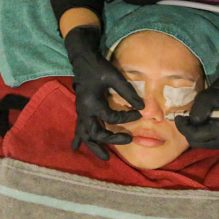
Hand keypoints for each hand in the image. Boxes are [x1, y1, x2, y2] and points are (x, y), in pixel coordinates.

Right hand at [64, 25, 142, 159]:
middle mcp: (84, 111)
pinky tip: (75, 147)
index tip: (139, 113)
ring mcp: (81, 112)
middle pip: (96, 133)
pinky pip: (78, 128)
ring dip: (94, 147)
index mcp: (92, 104)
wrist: (83, 60)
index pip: (111, 118)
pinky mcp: (81, 110)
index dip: (127, 117)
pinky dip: (78, 138)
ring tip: (105, 158)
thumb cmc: (99, 68)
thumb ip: (128, 93)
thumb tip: (143, 107)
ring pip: (85, 134)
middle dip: (110, 140)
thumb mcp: (115, 77)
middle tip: (128, 141)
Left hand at [174, 64, 218, 148]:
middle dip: (187, 130)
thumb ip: (198, 110)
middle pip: (195, 141)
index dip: (184, 127)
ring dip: (190, 132)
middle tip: (184, 118)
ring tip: (192, 120)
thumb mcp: (205, 98)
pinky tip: (197, 124)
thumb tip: (191, 122)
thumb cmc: (217, 97)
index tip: (178, 117)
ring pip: (196, 143)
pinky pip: (200, 142)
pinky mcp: (218, 143)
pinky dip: (195, 134)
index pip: (196, 136)